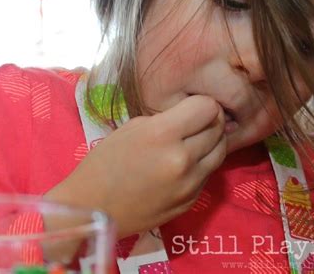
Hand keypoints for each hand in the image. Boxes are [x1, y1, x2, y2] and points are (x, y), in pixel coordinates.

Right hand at [44, 95, 226, 238]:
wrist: (93, 209)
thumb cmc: (106, 161)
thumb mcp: (134, 127)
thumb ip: (168, 119)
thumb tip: (193, 116)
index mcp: (163, 134)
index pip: (207, 107)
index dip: (203, 103)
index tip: (194, 106)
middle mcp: (182, 158)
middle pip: (218, 127)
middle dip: (211, 119)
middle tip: (199, 120)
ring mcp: (189, 183)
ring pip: (221, 151)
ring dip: (213, 141)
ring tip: (198, 138)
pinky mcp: (191, 201)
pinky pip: (209, 173)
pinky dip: (204, 163)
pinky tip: (188, 161)